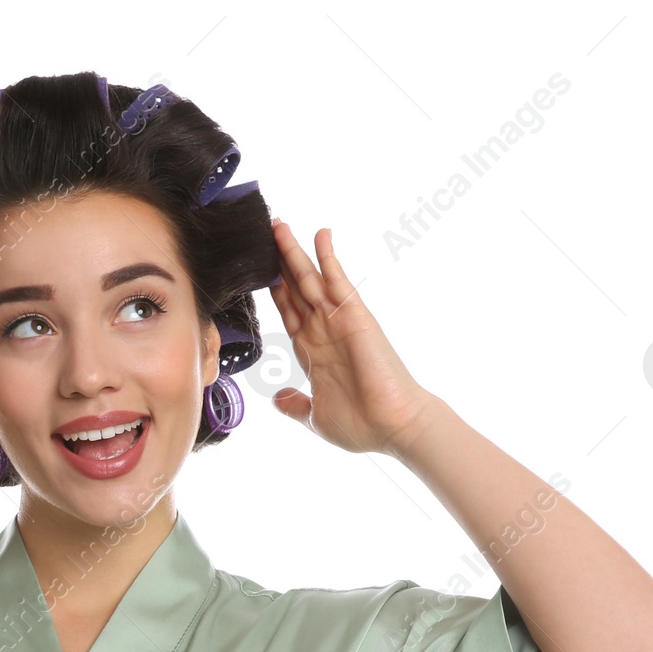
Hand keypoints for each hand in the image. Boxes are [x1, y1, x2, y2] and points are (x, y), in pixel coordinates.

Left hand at [267, 220, 436, 456]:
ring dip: (293, 252)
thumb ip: (295, 405)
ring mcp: (338, 322)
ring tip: (279, 225)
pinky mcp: (355, 317)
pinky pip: (337, 281)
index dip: (274, 292)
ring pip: (309, 279)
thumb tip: (277, 398)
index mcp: (312, 353)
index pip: (288, 313)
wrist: (392, 427)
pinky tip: (320, 234)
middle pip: (295, 289)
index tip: (259, 271)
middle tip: (266, 233)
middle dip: (279, 263)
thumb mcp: (315, 417)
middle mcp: (323, 332)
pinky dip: (328, 257)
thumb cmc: (362, 425)